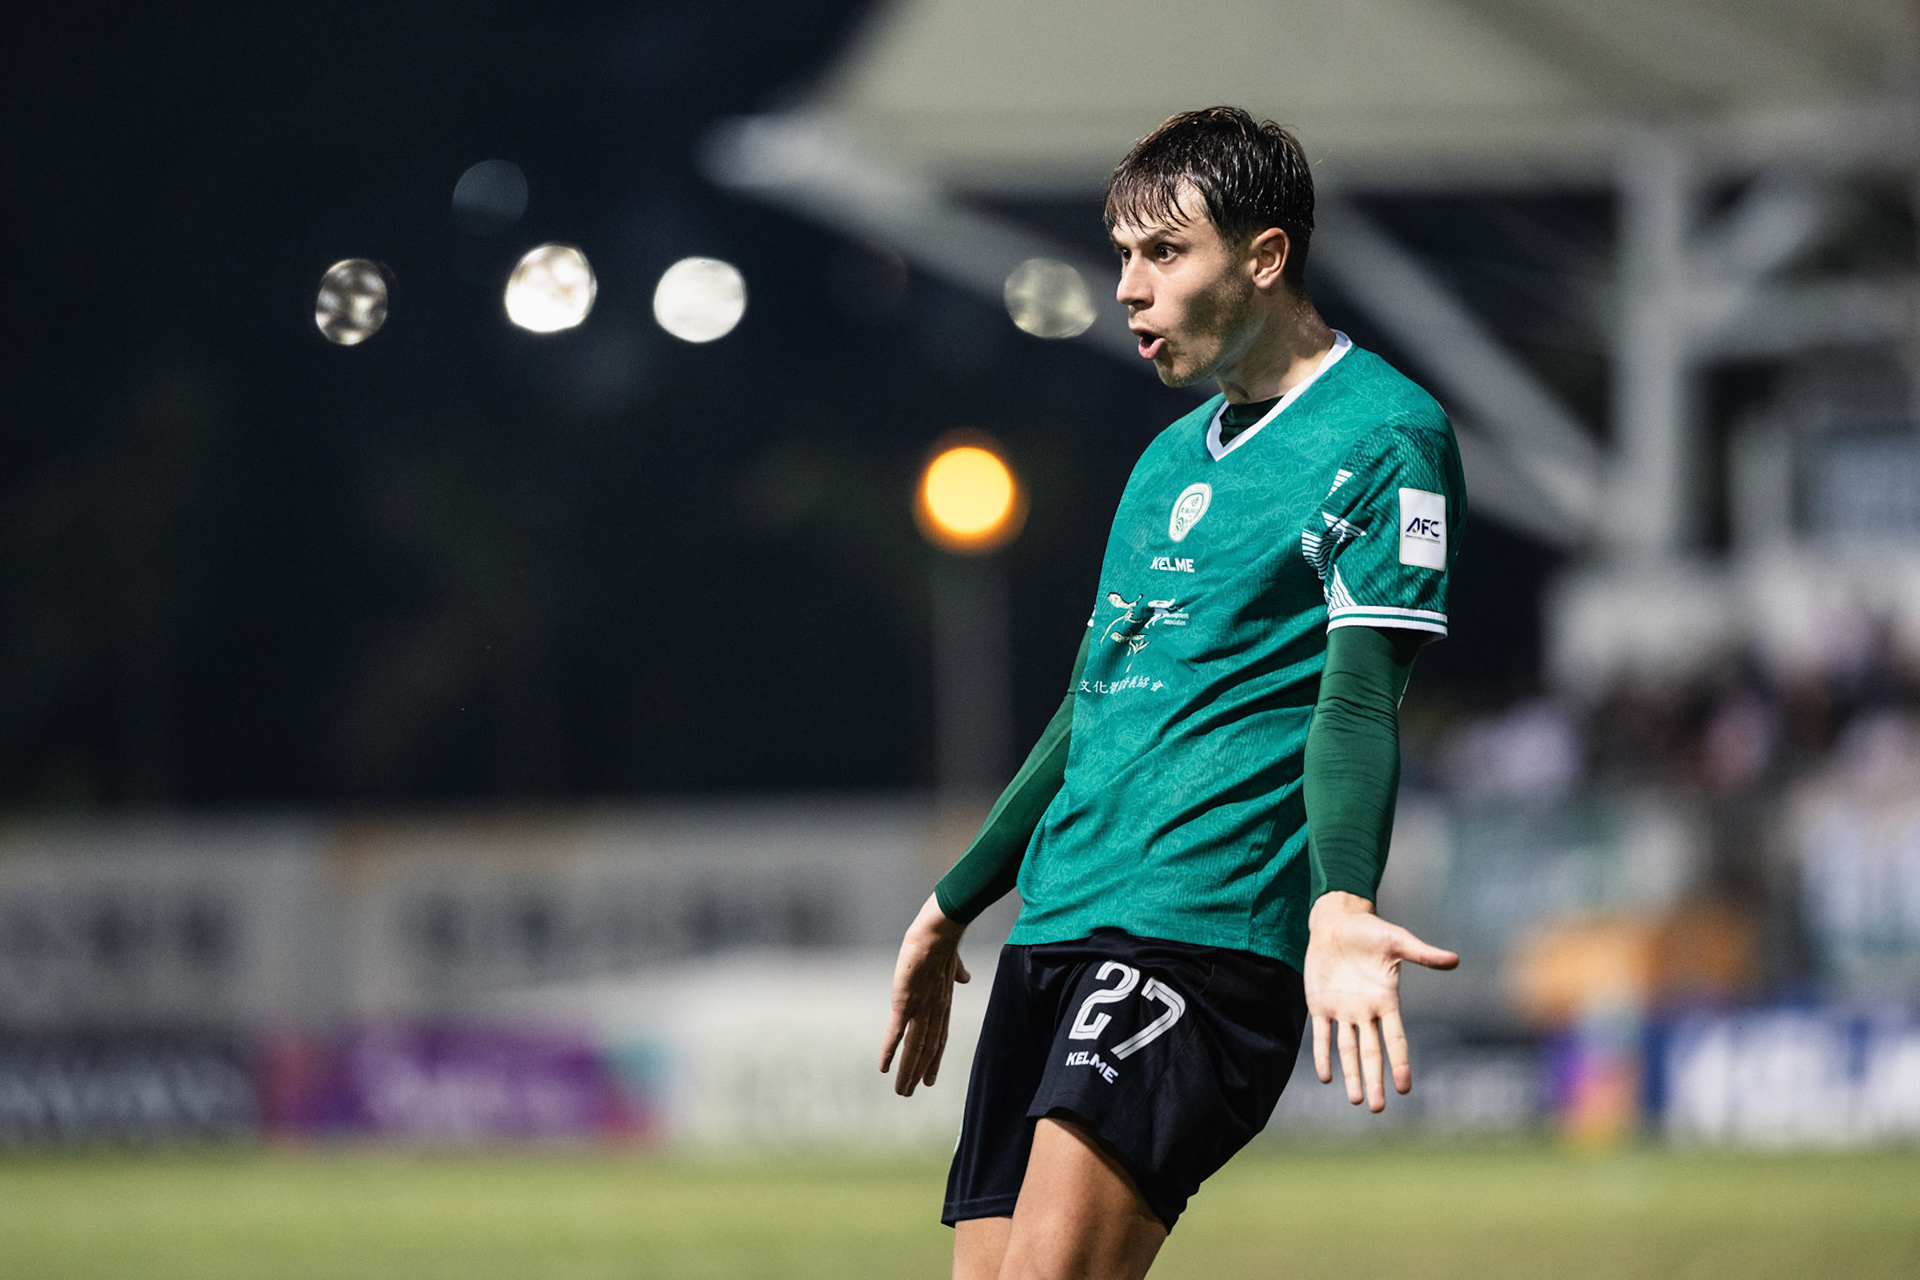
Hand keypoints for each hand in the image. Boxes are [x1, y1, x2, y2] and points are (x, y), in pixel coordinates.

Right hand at [879, 893, 970, 1096]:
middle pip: (927, 1049)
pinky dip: (889, 1051)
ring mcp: (920, 1008)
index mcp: (943, 1002)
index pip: (940, 1037)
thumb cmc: (944, 941)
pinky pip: (896, 1033)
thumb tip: (965, 977)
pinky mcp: (904, 1002)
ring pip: (914, 1048)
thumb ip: (959, 972)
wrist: (939, 930)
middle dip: (918, 1073)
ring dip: (906, 1071)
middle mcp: (934, 1010)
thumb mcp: (953, 961)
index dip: (934, 1060)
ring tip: (901, 1091)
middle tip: (910, 1092)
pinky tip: (882, 1067)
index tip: (930, 1077)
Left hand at [1303, 891, 1458, 1112]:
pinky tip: (1326, 1076)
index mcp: (1386, 1001)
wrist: (1337, 922)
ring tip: (1356, 1101)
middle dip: (1373, 1079)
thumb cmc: (1370, 930)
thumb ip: (1423, 954)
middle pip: (1371, 1052)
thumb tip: (1455, 960)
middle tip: (1376, 1108)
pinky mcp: (1320, 1004)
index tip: (1404, 1088)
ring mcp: (1343, 1010)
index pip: (1395, 1039)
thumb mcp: (1397, 941)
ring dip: (1351, 1075)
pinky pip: (1322, 1035)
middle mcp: (1366, 1012)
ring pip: (1347, 1050)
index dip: (1399, 1063)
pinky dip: (1323, 1055)